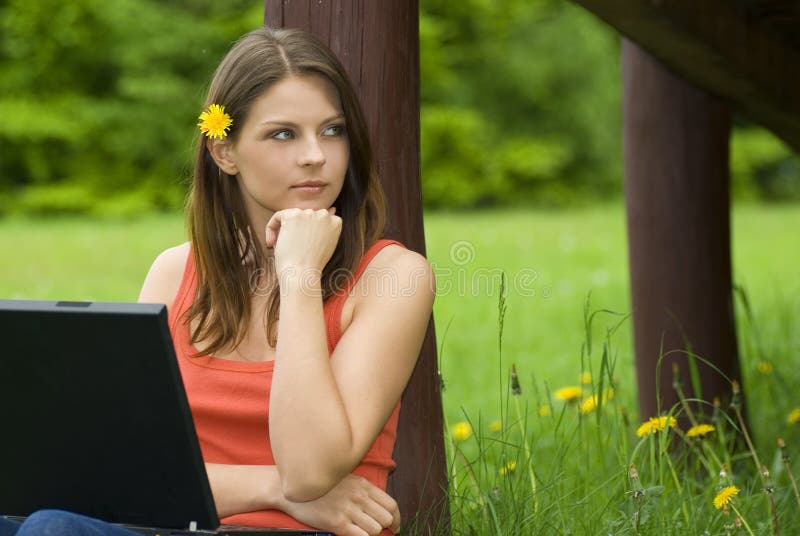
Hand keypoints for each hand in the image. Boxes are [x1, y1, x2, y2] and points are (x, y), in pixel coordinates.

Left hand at [265, 207, 341, 276]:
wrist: (302, 275)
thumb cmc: (312, 265)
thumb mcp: (326, 244)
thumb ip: (327, 227)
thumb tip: (332, 209)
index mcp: (336, 222)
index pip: (317, 221)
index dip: (307, 234)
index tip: (302, 247)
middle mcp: (324, 215)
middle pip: (304, 217)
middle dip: (297, 231)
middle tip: (293, 250)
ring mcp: (309, 214)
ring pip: (291, 216)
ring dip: (284, 231)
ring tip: (284, 248)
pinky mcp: (292, 215)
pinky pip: (278, 216)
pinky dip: (271, 229)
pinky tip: (272, 244)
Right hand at [282, 474, 400, 535]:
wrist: (293, 490)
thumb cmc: (321, 486)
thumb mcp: (347, 480)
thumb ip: (365, 491)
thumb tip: (381, 508)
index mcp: (364, 485)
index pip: (392, 505)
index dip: (397, 519)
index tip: (395, 526)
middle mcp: (359, 496)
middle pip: (386, 518)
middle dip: (385, 527)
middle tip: (377, 531)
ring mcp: (348, 510)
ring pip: (376, 530)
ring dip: (371, 533)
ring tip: (360, 530)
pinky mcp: (337, 523)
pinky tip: (354, 534)